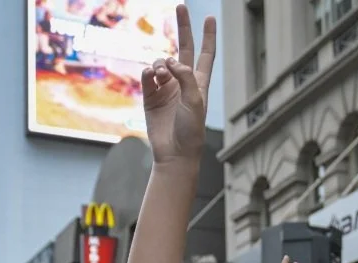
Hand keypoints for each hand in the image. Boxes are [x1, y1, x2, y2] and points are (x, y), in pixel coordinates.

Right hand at [142, 5, 215, 164]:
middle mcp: (182, 82)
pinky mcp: (150, 97)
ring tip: (160, 74)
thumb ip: (185, 77)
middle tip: (180, 6)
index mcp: (199, 83)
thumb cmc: (191, 131)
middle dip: (182, 27)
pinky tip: (150, 76)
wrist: (175, 154)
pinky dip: (148, 73)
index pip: (205, 55)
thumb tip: (170, 61)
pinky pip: (146, 77)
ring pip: (160, 63)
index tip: (210, 18)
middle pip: (182, 48)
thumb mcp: (196, 102)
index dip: (208, 37)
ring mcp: (165, 89)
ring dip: (160, 63)